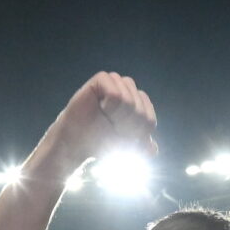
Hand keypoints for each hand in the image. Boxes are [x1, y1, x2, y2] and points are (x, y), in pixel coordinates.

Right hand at [42, 73, 157, 170]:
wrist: (76, 144)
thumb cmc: (99, 143)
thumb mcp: (124, 147)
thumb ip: (140, 146)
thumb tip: (153, 149)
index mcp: (137, 104)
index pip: (149, 118)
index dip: (137, 133)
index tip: (124, 139)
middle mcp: (128, 90)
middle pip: (140, 108)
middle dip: (127, 125)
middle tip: (113, 129)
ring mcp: (114, 83)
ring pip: (129, 98)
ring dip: (119, 115)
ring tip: (106, 119)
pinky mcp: (100, 80)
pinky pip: (115, 92)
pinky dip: (110, 104)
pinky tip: (101, 109)